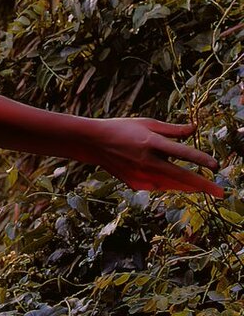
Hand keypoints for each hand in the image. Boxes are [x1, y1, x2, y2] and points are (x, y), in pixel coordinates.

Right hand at [91, 118, 222, 196]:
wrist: (94, 143)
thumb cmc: (123, 129)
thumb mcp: (147, 123)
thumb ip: (173, 129)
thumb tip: (196, 129)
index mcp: (150, 142)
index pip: (181, 152)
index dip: (200, 159)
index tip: (216, 166)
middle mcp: (146, 161)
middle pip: (180, 176)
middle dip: (203, 185)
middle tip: (221, 193)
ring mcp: (139, 174)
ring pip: (171, 184)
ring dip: (188, 186)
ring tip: (203, 187)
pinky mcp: (135, 183)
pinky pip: (158, 185)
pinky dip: (166, 182)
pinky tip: (168, 178)